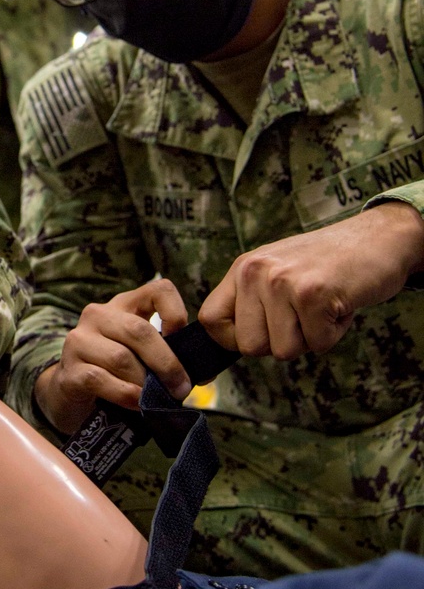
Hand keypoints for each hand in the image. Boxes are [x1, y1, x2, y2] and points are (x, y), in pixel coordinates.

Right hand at [34, 278, 190, 434]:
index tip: (181, 340)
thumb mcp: (142, 356)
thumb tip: (202, 373)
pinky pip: (101, 379)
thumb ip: (167, 356)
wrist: (71, 396)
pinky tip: (134, 403)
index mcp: (123, 305)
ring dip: (144, 383)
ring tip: (154, 399)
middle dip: (166, 363)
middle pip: (139, 331)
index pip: (157, 289)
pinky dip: (124, 394)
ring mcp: (79, 341)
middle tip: (180, 387)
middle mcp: (98, 315)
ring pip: (121, 358)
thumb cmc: (116, 373)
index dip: (176, 313)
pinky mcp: (69, 369)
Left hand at [199, 202, 423, 358]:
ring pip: (284, 351)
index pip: (210, 321)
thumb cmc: (328, 264)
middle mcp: (255, 271)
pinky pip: (317, 344)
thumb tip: (229, 350)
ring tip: (323, 304)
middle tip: (304, 313)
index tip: (264, 333)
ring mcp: (282, 282)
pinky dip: (335, 332)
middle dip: (282, 342)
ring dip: (311, 337)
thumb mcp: (277, 272)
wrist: (378, 237)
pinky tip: (340, 303)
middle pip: (250, 346)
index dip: (235, 340)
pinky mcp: (312, 294)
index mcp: (243, 267)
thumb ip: (252, 302)